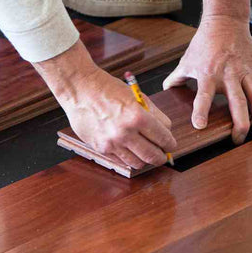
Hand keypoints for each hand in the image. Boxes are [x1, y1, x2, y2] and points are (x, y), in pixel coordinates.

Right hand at [34, 41, 175, 168]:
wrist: (80, 90)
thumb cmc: (108, 89)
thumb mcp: (137, 97)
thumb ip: (154, 114)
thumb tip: (166, 131)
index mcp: (138, 116)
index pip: (164, 138)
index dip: (170, 144)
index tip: (171, 145)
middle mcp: (125, 132)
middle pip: (153, 156)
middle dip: (162, 157)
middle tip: (163, 154)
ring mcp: (112, 142)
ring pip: (138, 163)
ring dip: (145, 160)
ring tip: (146, 153)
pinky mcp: (101, 148)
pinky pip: (121, 160)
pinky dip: (129, 157)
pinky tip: (130, 150)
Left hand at [162, 15, 251, 143]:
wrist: (225, 21)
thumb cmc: (204, 43)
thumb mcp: (186, 60)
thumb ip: (175, 79)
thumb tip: (164, 92)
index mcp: (208, 74)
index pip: (204, 95)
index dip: (201, 111)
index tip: (200, 126)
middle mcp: (229, 75)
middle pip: (238, 102)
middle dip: (240, 124)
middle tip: (238, 141)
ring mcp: (247, 72)